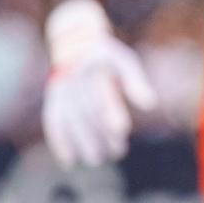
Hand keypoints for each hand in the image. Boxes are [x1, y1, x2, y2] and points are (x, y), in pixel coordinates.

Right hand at [40, 0, 154, 167]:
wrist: (73, 42)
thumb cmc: (106, 57)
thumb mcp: (124, 62)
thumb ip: (136, 82)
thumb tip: (151, 105)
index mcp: (95, 66)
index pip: (102, 93)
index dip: (110, 112)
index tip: (122, 131)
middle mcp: (75, 77)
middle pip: (87, 111)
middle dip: (100, 134)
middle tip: (117, 152)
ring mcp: (61, 88)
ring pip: (70, 119)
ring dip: (82, 142)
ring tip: (96, 159)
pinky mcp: (52, 97)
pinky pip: (52, 120)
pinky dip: (59, 141)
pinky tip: (68, 160)